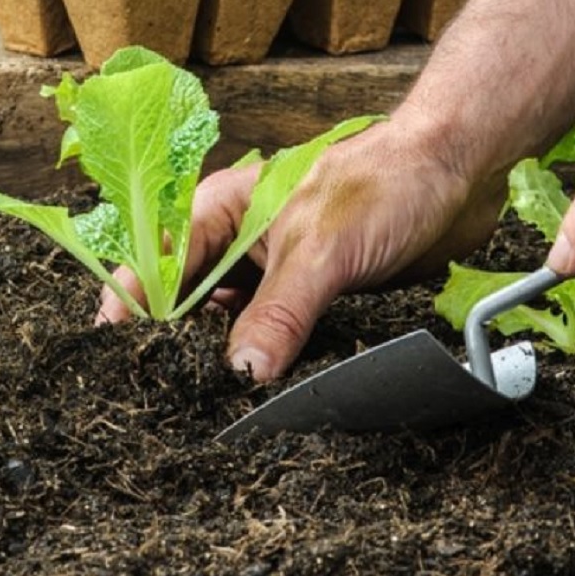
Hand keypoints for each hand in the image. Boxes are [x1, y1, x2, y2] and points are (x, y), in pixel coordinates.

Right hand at [96, 121, 502, 380]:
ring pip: (230, 325)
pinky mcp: (310, 297)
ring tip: (207, 403)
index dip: (132, 309)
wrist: (457, 171)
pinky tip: (263, 392)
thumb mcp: (321, 251)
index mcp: (220, 211)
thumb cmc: (384, 181)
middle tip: (165, 395)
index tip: (117, 355)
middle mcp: (238, 242)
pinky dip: (266, 364)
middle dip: (175, 345)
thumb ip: (279, 313)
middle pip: (186, 302)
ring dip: (224, 359)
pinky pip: (274, 338)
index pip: (157, 265)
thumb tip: (241, 374)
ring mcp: (274, 271)